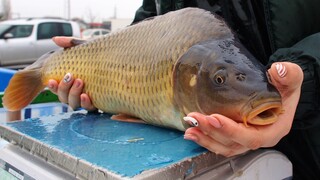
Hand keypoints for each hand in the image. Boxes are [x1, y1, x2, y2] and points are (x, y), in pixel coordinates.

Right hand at [47, 37, 95, 110]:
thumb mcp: (87, 49)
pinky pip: (90, 108)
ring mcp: (88, 99)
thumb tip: (55, 39)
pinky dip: (86, 103)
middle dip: (64, 88)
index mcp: (71, 82)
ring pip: (74, 104)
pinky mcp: (100, 103)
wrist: (122, 63)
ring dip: (73, 95)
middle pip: (63, 97)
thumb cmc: (102, 56)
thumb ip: (72, 44)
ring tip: (80, 82)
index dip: (52, 86)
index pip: (57, 88)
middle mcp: (78, 93)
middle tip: (71, 76)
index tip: (51, 80)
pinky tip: (86, 95)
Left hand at [184, 62, 302, 156]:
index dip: (232, 131)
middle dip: (212, 132)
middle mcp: (259, 138)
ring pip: (224, 146)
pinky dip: (205, 139)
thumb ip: (288, 75)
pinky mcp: (235, 136)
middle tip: (195, 118)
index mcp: (273, 129)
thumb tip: (278, 70)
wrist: (277, 90)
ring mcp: (245, 139)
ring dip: (205, 139)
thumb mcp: (290, 79)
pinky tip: (192, 132)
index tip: (214, 117)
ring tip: (189, 129)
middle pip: (233, 143)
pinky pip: (219, 143)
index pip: (253, 137)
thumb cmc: (283, 87)